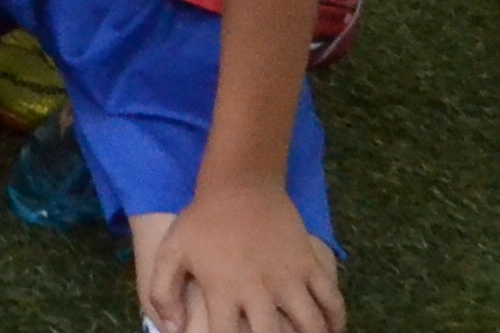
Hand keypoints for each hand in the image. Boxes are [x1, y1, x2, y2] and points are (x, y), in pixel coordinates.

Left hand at [136, 181, 342, 332]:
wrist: (240, 182)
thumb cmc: (203, 220)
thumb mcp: (171, 251)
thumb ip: (162, 292)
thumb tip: (172, 329)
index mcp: (223, 291)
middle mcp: (259, 291)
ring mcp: (289, 278)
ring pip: (311, 326)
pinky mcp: (310, 264)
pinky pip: (333, 300)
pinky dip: (337, 319)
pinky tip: (330, 328)